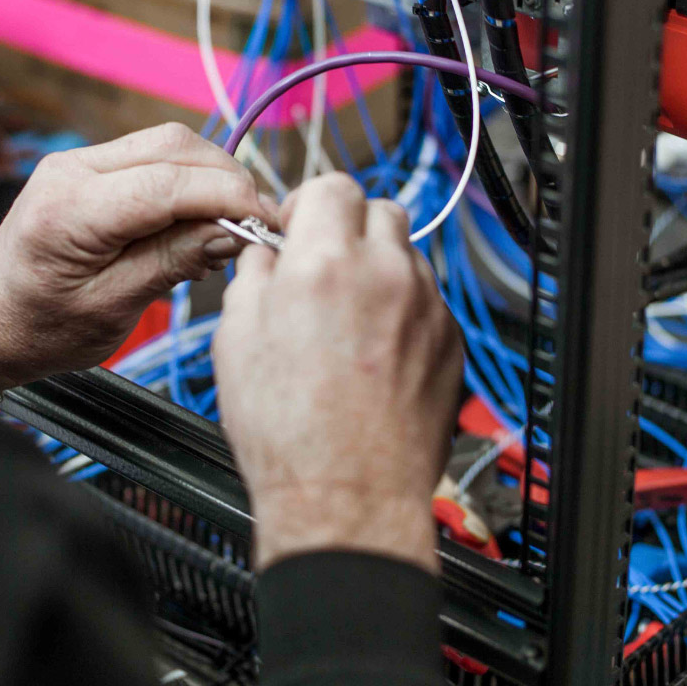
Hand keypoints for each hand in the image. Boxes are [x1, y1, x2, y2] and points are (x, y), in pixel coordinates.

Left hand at [0, 123, 272, 390]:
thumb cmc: (38, 327)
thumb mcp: (110, 309)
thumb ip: (171, 263)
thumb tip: (232, 232)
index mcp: (71, 210)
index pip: (169, 184)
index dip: (228, 199)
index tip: (265, 223)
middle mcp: (73, 170)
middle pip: (175, 147)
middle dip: (227, 181)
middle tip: (256, 225)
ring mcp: (80, 162)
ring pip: (170, 144)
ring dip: (212, 176)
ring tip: (229, 226)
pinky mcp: (91, 168)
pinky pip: (154, 156)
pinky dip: (189, 180)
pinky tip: (199, 219)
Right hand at [213, 173, 463, 574]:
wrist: (347, 498)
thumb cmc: (288, 432)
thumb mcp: (235, 340)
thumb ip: (254, 277)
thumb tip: (266, 255)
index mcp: (325, 263)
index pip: (332, 186)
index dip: (307, 204)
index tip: (296, 230)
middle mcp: (385, 274)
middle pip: (378, 210)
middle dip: (348, 229)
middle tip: (323, 267)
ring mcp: (426, 307)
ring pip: (406, 256)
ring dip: (378, 269)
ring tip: (347, 320)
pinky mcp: (451, 342)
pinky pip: (427, 302)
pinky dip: (403, 311)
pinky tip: (375, 353)